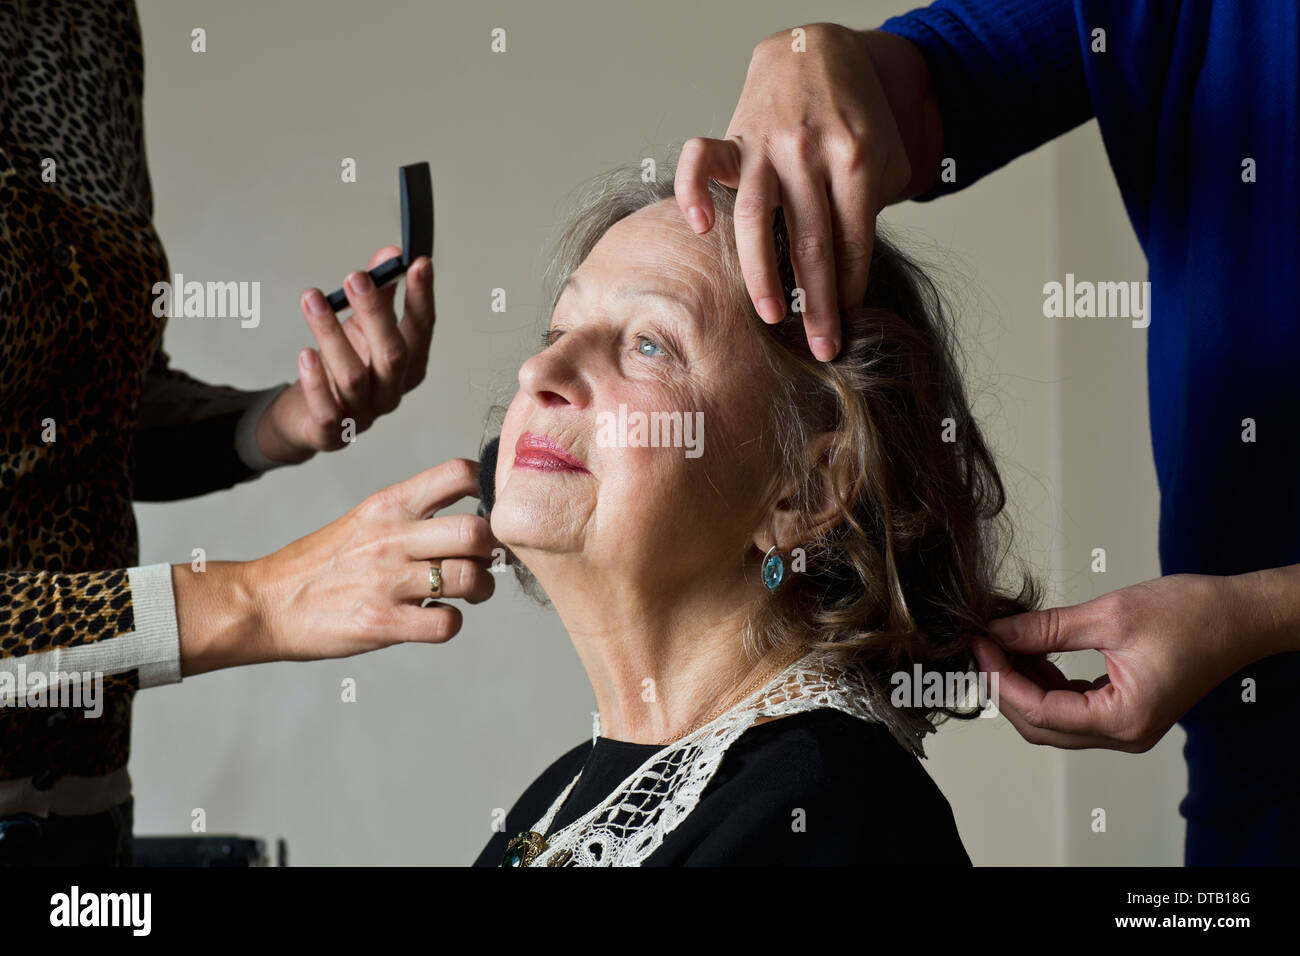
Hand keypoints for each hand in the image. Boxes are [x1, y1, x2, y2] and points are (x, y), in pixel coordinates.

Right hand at [248, 458, 495, 662]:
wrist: (264, 603)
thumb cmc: (319, 565)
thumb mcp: (363, 520)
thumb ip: (412, 515)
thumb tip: (472, 519)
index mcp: (388, 504)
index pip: (457, 474)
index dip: (485, 488)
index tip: (486, 509)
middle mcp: (391, 537)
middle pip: (476, 531)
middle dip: (491, 550)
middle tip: (483, 561)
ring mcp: (387, 582)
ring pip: (470, 579)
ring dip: (480, 590)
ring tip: (466, 594)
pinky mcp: (383, 624)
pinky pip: (447, 624)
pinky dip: (451, 624)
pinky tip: (435, 619)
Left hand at [255, 245, 435, 462]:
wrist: (310, 418)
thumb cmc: (342, 367)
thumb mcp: (362, 327)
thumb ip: (379, 293)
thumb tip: (390, 254)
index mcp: (409, 365)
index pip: (421, 328)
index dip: (422, 296)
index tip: (417, 262)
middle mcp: (392, 391)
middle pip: (393, 353)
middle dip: (375, 312)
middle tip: (355, 276)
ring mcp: (364, 415)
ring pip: (354, 377)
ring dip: (331, 335)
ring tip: (312, 300)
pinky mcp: (332, 433)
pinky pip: (327, 412)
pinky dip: (316, 384)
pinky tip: (305, 355)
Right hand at [674, 24, 928, 360]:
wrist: (818, 52)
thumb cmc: (854, 116)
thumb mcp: (882, 157)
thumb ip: (867, 208)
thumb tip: (847, 276)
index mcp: (855, 158)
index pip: (852, 240)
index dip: (850, 289)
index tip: (848, 326)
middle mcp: (809, 152)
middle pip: (813, 243)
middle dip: (819, 304)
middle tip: (821, 348)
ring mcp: (767, 144)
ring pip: (758, 218)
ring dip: (762, 273)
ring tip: (771, 316)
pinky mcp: (734, 136)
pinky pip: (701, 158)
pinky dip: (693, 190)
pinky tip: (700, 227)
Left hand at [971, 573, 1261, 751]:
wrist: (1240, 616)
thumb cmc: (1194, 615)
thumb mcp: (1110, 616)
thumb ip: (1048, 629)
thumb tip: (999, 632)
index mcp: (1124, 719)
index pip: (1041, 713)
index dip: (1002, 680)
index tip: (979, 646)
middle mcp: (1125, 734)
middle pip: (1042, 727)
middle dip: (1006, 687)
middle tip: (983, 647)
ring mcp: (1126, 727)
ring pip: (1054, 721)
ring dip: (1024, 686)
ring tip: (1004, 645)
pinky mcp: (1125, 711)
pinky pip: (1072, 709)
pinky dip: (1047, 684)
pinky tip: (1033, 653)